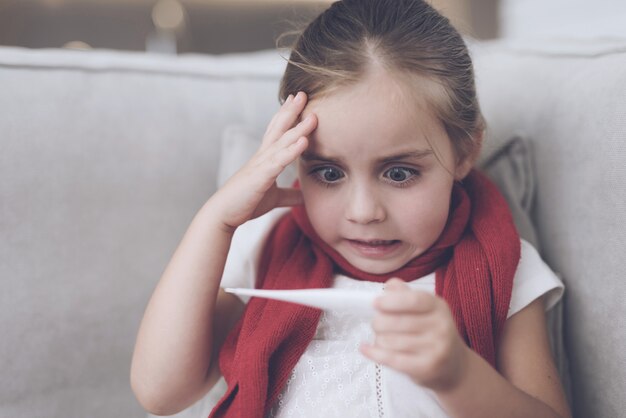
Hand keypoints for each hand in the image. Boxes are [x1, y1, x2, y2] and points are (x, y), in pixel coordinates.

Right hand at [210, 92, 316, 230]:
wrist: (223, 214)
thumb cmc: (245, 203)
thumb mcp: (274, 198)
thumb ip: (289, 195)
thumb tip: (304, 197)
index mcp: (264, 159)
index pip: (277, 132)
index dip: (287, 116)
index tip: (296, 101)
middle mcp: (262, 157)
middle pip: (279, 128)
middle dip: (291, 111)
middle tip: (303, 93)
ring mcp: (261, 165)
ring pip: (282, 142)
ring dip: (298, 128)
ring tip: (313, 115)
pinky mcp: (261, 177)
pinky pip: (279, 161)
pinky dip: (292, 150)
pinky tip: (304, 141)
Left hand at [360, 278, 469, 391]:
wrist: (454, 365)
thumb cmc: (432, 331)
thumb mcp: (425, 309)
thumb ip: (405, 294)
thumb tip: (389, 285)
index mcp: (439, 307)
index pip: (414, 300)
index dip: (391, 301)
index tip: (375, 303)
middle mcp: (441, 327)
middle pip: (398, 322)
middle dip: (379, 322)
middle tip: (376, 323)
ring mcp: (436, 349)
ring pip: (392, 341)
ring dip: (378, 338)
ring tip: (380, 337)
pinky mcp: (426, 368)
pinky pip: (392, 359)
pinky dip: (374, 353)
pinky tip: (365, 348)